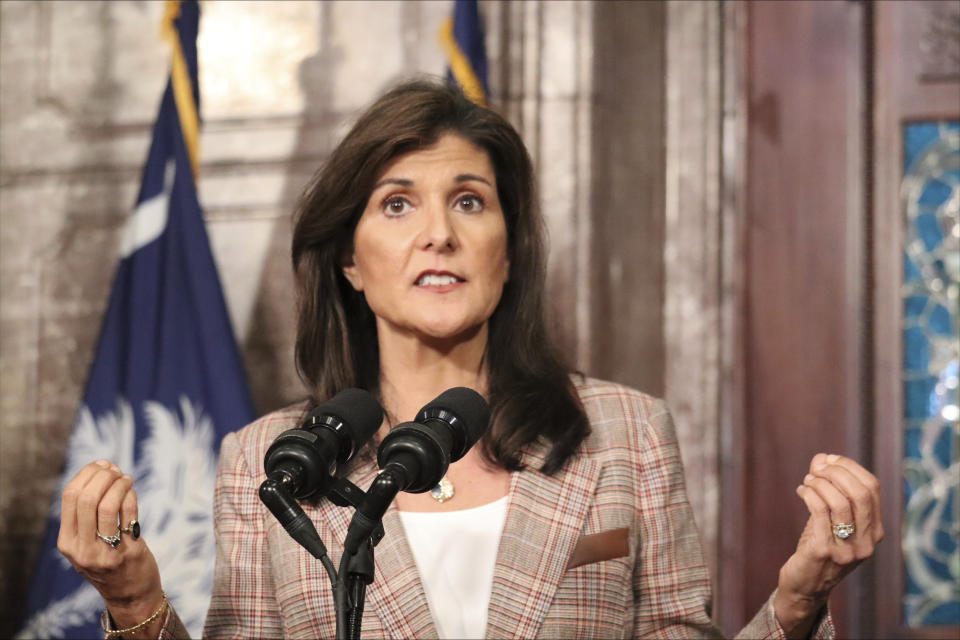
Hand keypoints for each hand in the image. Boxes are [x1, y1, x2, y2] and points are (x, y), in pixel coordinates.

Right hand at [57, 460, 164, 636]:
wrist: (129, 594)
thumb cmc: (108, 560)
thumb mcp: (85, 544)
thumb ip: (85, 515)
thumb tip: (100, 469)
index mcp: (67, 542)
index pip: (70, 497)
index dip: (87, 474)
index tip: (101, 465)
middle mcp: (82, 549)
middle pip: (87, 498)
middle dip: (103, 476)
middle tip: (115, 470)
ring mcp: (105, 552)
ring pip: (108, 504)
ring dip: (120, 484)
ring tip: (126, 479)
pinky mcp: (129, 553)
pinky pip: (130, 514)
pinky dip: (131, 496)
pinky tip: (132, 492)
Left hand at [774, 453, 882, 637]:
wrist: (806, 587)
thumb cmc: (818, 547)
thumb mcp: (829, 517)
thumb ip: (828, 488)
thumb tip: (822, 457)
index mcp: (875, 531)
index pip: (872, 488)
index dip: (851, 468)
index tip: (830, 459)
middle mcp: (867, 542)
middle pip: (859, 493)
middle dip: (836, 472)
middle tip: (817, 468)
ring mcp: (847, 549)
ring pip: (839, 502)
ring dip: (820, 483)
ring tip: (807, 480)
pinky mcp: (823, 552)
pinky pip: (819, 512)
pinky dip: (809, 494)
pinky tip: (801, 490)